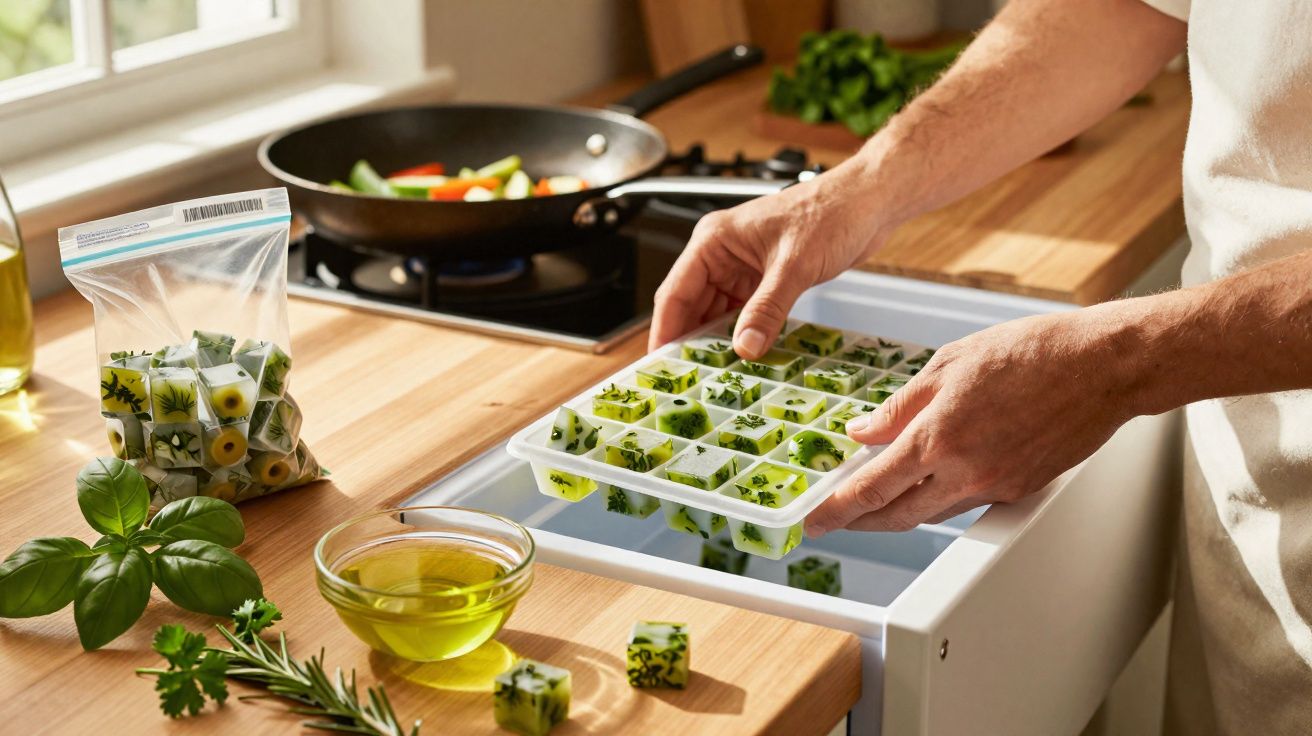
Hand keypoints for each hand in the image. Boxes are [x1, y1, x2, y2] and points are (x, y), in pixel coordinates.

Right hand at [649, 167, 888, 357]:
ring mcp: (743, 267)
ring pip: (717, 313)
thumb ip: (767, 308)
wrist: (869, 202)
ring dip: (718, 341)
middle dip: (690, 342)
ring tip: (715, 376)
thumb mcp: (794, 266)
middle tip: (688, 379)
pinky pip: (744, 313)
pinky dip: (744, 334)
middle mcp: (722, 254)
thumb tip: (745, 347)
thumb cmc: (831, 212)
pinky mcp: (765, 278)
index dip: (666, 330)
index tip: (660, 365)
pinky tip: (745, 356)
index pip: (675, 291)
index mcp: (714, 240)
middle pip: (692, 306)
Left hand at [805, 307, 1138, 534]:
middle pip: (897, 515)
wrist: (1102, 367)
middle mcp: (964, 471)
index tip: (816, 519)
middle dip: (860, 522)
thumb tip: (864, 430)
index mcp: (938, 437)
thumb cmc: (1033, 353)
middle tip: (836, 520)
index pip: (871, 487)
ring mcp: (995, 486)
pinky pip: (968, 503)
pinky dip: (941, 496)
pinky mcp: (1020, 490)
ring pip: (932, 513)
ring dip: (899, 511)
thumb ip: (900, 405)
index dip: (837, 509)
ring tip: (876, 499)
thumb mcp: (950, 363)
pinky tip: (933, 480)